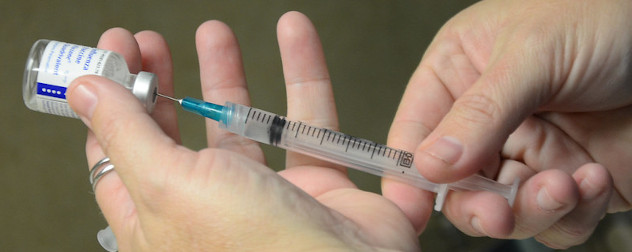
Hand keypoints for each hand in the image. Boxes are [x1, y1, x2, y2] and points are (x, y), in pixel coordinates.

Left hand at [67, 12, 419, 250]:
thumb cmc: (253, 249)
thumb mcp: (170, 186)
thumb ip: (125, 135)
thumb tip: (84, 91)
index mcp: (158, 223)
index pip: (115, 157)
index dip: (108, 104)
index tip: (111, 54)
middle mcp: (206, 212)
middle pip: (173, 138)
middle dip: (158, 84)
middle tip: (150, 42)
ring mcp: (261, 198)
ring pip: (237, 125)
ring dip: (226, 74)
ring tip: (214, 33)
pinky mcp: (311, 186)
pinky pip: (305, 121)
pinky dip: (304, 75)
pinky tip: (295, 36)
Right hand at [384, 0, 630, 248]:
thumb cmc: (604, 11)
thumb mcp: (533, 52)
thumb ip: (480, 112)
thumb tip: (431, 164)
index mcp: (460, 75)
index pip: (415, 133)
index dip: (409, 173)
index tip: (412, 206)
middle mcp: (488, 120)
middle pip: (456, 184)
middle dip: (477, 205)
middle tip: (497, 212)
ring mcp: (530, 151)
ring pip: (504, 211)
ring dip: (532, 210)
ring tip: (562, 185)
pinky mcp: (570, 178)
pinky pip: (556, 221)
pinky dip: (573, 213)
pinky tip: (592, 178)